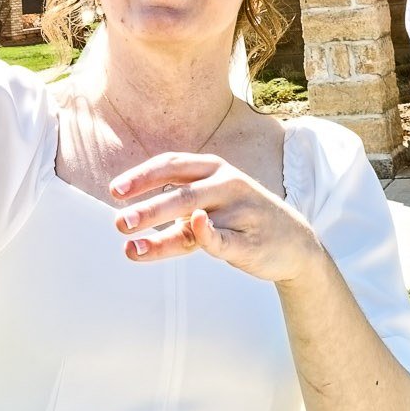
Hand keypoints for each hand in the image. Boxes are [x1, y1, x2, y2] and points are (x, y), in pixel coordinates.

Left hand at [111, 152, 322, 282]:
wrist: (294, 244)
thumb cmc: (240, 221)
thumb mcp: (210, 208)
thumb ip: (173, 215)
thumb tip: (127, 230)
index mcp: (214, 169)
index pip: (172, 166)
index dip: (141, 177)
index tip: (115, 191)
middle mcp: (227, 184)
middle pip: (180, 193)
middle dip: (147, 208)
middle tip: (119, 222)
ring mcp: (239, 211)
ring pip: (194, 216)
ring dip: (160, 229)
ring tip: (132, 244)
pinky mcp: (248, 240)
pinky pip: (221, 239)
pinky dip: (206, 234)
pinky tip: (193, 228)